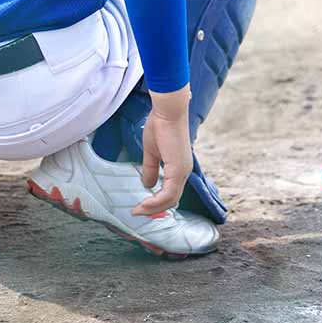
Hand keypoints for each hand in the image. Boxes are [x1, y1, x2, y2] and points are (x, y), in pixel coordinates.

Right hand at [131, 84, 192, 216]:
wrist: (167, 110)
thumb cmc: (160, 125)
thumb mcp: (152, 151)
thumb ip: (151, 168)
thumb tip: (147, 185)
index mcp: (179, 168)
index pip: (170, 193)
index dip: (156, 202)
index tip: (140, 206)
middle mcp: (184, 172)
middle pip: (171, 200)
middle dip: (154, 209)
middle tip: (137, 212)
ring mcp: (183, 171)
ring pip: (170, 200)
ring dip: (154, 208)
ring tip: (138, 210)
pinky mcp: (178, 169)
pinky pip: (168, 193)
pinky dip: (156, 201)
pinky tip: (144, 203)